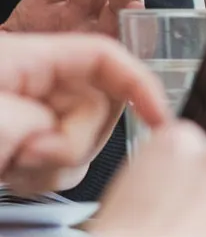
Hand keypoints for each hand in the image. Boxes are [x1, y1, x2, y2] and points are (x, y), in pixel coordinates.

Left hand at [0, 34, 169, 191]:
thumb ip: (39, 120)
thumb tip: (62, 136)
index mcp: (27, 60)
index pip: (104, 57)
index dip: (139, 83)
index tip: (159, 119)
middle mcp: (32, 86)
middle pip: (98, 108)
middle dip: (73, 141)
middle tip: (30, 152)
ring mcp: (27, 119)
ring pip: (82, 144)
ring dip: (53, 166)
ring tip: (11, 163)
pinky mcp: (20, 148)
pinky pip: (59, 167)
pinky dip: (40, 179)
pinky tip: (9, 173)